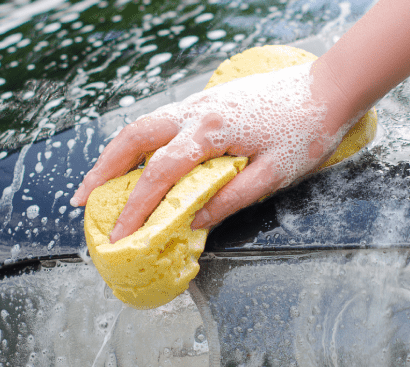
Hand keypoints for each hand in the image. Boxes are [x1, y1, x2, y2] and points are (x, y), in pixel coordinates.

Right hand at [70, 63, 353, 242]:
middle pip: (134, 138)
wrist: (328, 89)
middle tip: (81, 199)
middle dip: (103, 170)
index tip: (118, 234)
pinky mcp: (209, 101)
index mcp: (211, 132)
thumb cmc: (307, 132)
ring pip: (145, 125)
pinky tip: (142, 159)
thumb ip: (230, 199)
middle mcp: (197, 112)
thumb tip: (191, 222)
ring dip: (118, 153)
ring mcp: (200, 102)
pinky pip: (163, 120)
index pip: (160, 174)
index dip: (135, 207)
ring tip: (101, 182)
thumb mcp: (273, 176)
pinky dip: (143, 141)